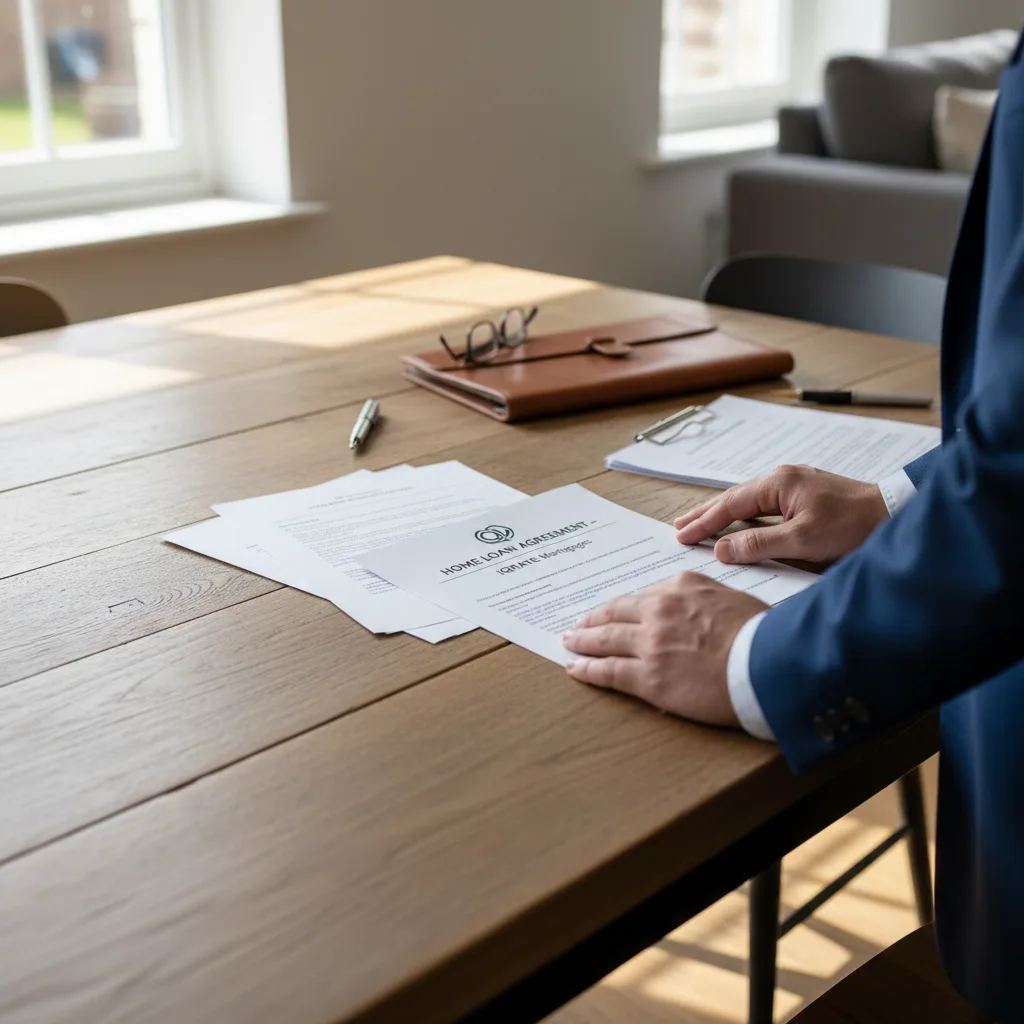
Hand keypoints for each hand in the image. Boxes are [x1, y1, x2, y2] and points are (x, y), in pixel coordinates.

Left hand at [562, 573, 767, 725]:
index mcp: (679, 587)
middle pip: (614, 614)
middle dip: (592, 620)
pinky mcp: (649, 677)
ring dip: (582, 641)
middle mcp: (659, 610)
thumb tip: (689, 607)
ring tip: (569, 643)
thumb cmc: (762, 634)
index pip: (640, 597)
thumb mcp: (731, 598)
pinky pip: (608, 671)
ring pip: (604, 640)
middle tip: (577, 625)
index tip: (612, 611)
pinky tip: (575, 668)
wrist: (770, 662)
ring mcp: (650, 644)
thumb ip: (701, 599)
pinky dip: (587, 669)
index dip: (622, 607)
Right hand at [674, 465, 887, 564]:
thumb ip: (758, 545)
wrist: (894, 515)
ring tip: (699, 525)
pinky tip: (738, 525)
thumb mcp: (802, 540)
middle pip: (734, 499)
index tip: (681, 536)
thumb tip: (721, 549)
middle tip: (678, 527)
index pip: (729, 505)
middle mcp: (783, 479)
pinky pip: (764, 508)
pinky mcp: (805, 498)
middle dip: (705, 514)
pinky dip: (744, 518)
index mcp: (778, 483)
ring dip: (723, 516)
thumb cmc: (853, 525)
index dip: (703, 522)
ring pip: (748, 503)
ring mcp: (794, 487)